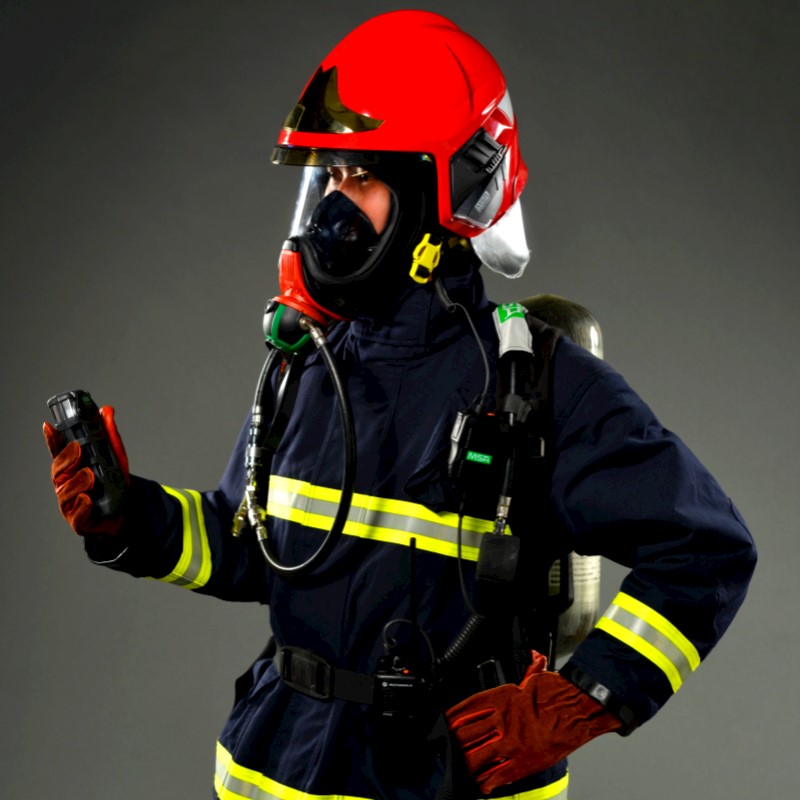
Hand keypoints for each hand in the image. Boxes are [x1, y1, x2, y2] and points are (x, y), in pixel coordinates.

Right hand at [43, 406, 128, 535]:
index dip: (51, 440)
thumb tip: (106, 410)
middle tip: (78, 449)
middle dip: (67, 458)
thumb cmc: (113, 484)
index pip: (58, 452)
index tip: (49, 426)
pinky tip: (88, 499)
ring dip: (77, 482)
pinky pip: (76, 514)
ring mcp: (70, 503)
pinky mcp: (79, 521)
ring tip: (90, 475)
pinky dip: (82, 506)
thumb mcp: (115, 457)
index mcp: (72, 468)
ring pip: (65, 491)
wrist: (127, 512)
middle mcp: (66, 484)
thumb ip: (110, 436)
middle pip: (58, 470)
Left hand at [446, 652, 620, 793]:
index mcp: (500, 699)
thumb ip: (528, 669)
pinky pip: (496, 775)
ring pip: (475, 757)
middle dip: (456, 743)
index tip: (446, 724)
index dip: (453, 719)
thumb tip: (533, 656)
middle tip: (451, 748)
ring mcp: (510, 743)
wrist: (579, 708)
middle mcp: (500, 721)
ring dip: (467, 763)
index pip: (466, 709)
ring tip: (462, 767)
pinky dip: (486, 782)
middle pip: (466, 735)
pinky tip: (482, 784)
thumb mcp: (536, 677)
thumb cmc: (559, 693)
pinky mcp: (522, 762)